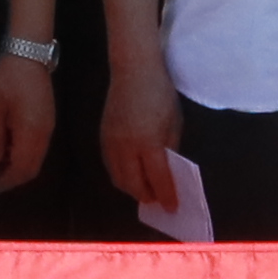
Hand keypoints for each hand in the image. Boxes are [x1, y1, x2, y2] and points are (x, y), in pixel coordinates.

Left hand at [0, 53, 56, 192]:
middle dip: (13, 179)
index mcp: (31, 132)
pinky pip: (39, 149)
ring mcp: (49, 128)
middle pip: (32, 168)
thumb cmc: (7, 78)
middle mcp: (44, 134)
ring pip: (37, 160)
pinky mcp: (49, 121)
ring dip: (19, 169)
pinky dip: (26, 158)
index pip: (21, 168)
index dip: (6, 181)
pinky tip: (10, 154)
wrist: (29, 53)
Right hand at [102, 70, 182, 219]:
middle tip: (159, 200)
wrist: (133, 70)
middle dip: (147, 196)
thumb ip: (171, 150)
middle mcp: (126, 147)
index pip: (158, 179)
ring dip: (133, 189)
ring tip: (147, 190)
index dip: (166, 196)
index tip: (173, 208)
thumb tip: (168, 172)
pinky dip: (122, 176)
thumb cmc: (160, 93)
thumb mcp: (175, 123)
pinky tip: (133, 174)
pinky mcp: (103, 138)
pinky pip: (111, 166)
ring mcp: (111, 143)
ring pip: (118, 178)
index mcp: (148, 142)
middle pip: (133, 185)